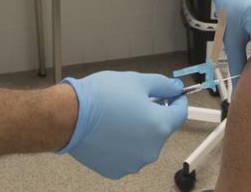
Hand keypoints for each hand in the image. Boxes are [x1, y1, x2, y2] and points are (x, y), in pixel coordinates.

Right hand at [57, 71, 187, 178]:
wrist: (70, 116)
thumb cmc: (100, 98)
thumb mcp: (138, 80)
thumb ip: (163, 85)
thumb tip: (175, 88)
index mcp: (159, 126)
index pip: (181, 114)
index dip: (178, 101)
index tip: (172, 95)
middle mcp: (151, 149)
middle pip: (160, 130)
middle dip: (152, 115)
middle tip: (135, 102)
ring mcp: (134, 163)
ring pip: (143, 143)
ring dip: (137, 131)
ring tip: (118, 117)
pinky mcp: (117, 170)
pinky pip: (127, 155)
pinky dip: (123, 144)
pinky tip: (110, 131)